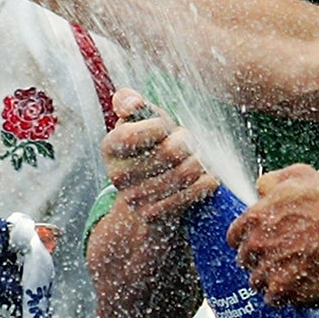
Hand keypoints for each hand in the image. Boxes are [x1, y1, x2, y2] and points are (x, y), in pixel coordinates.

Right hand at [100, 87, 215, 223]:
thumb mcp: (137, 121)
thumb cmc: (148, 147)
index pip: (132, 135)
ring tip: (200, 157)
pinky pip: (195, 191)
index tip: (165, 128)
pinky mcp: (156, 215)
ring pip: (186, 172)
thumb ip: (129, 102)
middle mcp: (117, 175)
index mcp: (110, 147)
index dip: (159, 127)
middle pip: (169, 152)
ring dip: (202, 160)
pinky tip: (207, 175)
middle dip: (188, 142)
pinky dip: (208, 180)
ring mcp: (135, 198)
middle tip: (191, 142)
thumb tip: (131, 103)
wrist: (148, 195)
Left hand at [228, 166, 318, 305]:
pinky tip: (292, 290)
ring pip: (257, 281)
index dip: (244, 239)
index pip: (234, 236)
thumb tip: (261, 188)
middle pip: (245, 260)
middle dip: (257, 260)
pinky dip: (281, 297)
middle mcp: (257, 245)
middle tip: (274, 259)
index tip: (254, 242)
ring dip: (268, 279)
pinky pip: (273, 299)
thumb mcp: (300, 175)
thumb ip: (272, 180)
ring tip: (285, 276)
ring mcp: (270, 269)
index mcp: (255, 218)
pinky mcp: (286, 289)